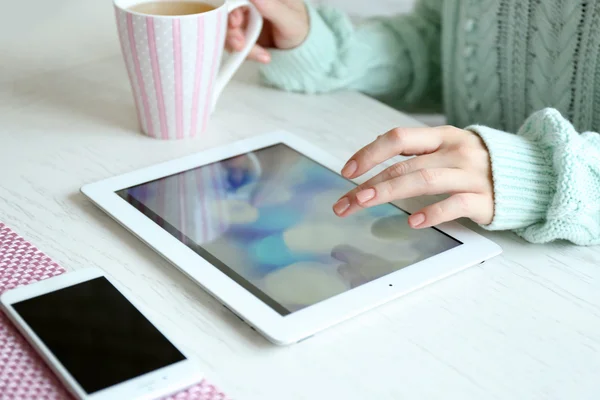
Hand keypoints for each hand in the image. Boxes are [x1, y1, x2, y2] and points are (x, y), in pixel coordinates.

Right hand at [225, 0, 308, 63]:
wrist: (301, 46)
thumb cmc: (300, 28)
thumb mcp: (291, 20)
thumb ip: (273, 8)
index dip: (231, 10)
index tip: (235, 23)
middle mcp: (249, 4)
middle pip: (227, 15)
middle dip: (232, 32)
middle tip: (240, 45)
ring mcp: (243, 20)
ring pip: (228, 32)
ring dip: (239, 46)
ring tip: (262, 56)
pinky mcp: (241, 34)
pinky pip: (234, 44)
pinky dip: (247, 53)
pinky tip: (263, 57)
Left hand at [332, 126, 494, 227]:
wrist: (529, 175)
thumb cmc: (476, 164)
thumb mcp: (448, 149)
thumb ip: (417, 153)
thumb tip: (372, 158)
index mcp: (442, 136)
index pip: (398, 139)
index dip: (370, 153)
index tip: (347, 172)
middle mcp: (455, 152)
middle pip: (405, 166)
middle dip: (371, 184)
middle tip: (346, 202)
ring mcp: (471, 175)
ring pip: (425, 180)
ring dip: (390, 192)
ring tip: (364, 204)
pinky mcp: (485, 199)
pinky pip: (456, 204)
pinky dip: (434, 213)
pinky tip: (414, 222)